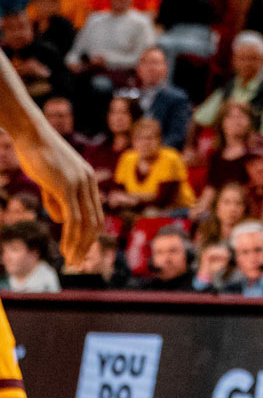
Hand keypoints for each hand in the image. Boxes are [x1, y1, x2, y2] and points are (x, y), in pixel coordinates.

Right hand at [14, 123, 102, 263]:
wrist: (32, 134)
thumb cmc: (37, 155)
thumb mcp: (49, 181)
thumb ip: (57, 199)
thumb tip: (62, 220)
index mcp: (87, 180)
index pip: (95, 213)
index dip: (89, 235)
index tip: (81, 250)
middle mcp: (89, 182)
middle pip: (95, 221)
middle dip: (88, 245)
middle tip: (78, 263)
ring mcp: (80, 184)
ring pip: (86, 223)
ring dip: (80, 246)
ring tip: (72, 262)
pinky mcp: (67, 187)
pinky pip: (74, 218)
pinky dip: (72, 237)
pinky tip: (66, 249)